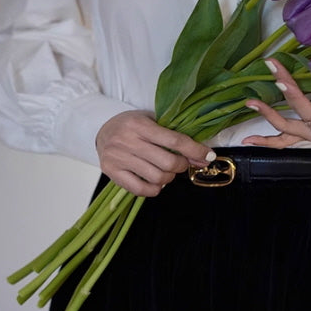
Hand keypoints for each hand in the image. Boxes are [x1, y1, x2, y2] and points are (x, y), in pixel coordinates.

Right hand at [96, 111, 215, 196]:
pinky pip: (141, 189)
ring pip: (157, 178)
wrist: (102, 130)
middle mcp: (127, 141)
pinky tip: (156, 182)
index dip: (195, 150)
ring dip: (169, 177)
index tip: (208, 156)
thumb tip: (202, 156)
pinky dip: (155, 189)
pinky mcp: (112, 172)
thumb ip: (173, 135)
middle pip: (168, 162)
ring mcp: (118, 158)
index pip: (174, 140)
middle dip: (182, 165)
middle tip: (181, 163)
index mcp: (139, 124)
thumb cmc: (132, 125)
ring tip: (167, 171)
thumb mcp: (151, 120)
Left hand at [241, 59, 310, 149]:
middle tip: (254, 92)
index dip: (293, 95)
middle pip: (291, 119)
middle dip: (270, 107)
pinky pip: (286, 141)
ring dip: (265, 119)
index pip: (309, 110)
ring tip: (248, 106)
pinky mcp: (310, 137)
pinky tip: (250, 139)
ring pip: (284, 132)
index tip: (279, 78)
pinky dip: (268, 140)